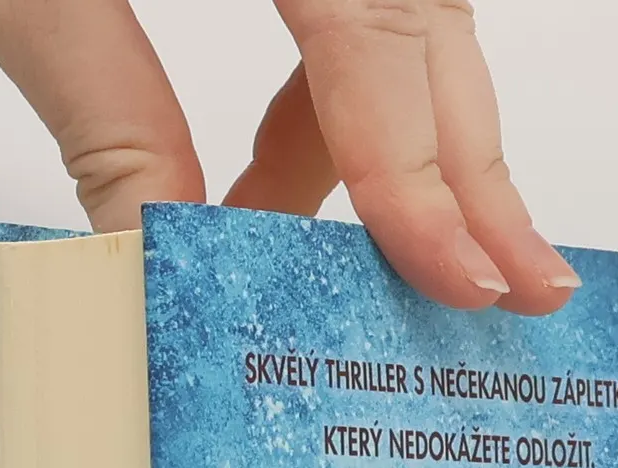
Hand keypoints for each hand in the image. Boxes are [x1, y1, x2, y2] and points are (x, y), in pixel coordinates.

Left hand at [0, 0, 577, 314]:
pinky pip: (338, 0)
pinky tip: (280, 180)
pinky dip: (325, 92)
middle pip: (424, 18)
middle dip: (460, 165)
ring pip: (396, 13)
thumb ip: (107, 111)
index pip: (381, 26)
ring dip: (393, 141)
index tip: (458, 275)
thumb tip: (162, 260)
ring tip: (393, 260)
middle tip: (510, 289)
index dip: (423, 163)